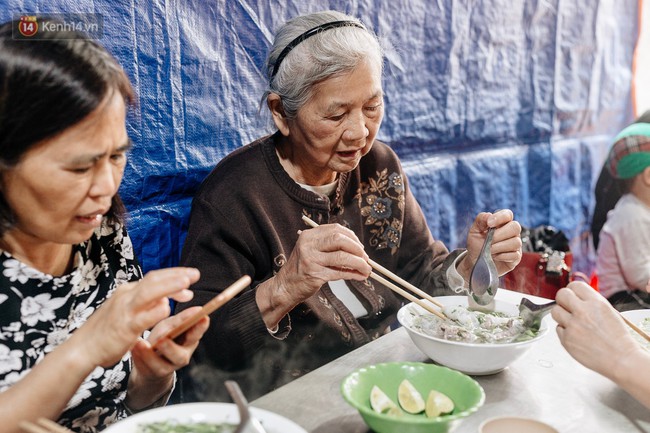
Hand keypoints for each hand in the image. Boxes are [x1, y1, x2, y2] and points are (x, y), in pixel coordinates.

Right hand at [70, 267, 199, 367]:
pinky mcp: (124, 328)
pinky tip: (168, 310)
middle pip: (153, 280)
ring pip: (149, 293)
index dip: (173, 276)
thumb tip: (165, 299)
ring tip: (187, 284)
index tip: (189, 278)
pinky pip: (142, 317)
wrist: (82, 349)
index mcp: (127, 292)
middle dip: (176, 276)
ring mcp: (124, 311)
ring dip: (169, 286)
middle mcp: (126, 297)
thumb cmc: (105, 331)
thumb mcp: (125, 311)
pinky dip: (156, 312)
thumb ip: (144, 304)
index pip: (154, 278)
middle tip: (195, 274)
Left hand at [126, 306, 208, 407]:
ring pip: (161, 365)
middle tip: (161, 339)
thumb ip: (181, 320)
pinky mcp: (155, 373)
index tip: (203, 317)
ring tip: (142, 344)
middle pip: (180, 355)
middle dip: (170, 348)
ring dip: (150, 355)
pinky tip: (135, 347)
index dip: (200, 327)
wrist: (149, 361)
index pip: (197, 334)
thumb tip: (197, 309)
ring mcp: (168, 367)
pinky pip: (147, 367)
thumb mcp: (171, 326)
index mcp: (189, 340)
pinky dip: (140, 357)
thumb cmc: (163, 339)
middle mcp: (182, 356)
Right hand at [263, 223, 371, 310]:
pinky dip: (353, 274)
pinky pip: (340, 273)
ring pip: (342, 257)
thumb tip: (359, 250)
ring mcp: (311, 259)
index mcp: (309, 235)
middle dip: (357, 249)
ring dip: (359, 263)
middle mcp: (309, 245)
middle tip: (365, 258)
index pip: (336, 229)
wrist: (286, 286)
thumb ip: (330, 246)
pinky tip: (360, 276)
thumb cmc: (302, 268)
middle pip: (340, 240)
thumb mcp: (312, 251)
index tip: (360, 247)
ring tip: (367, 269)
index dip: (352, 237)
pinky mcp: (315, 274)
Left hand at [460, 209, 521, 277]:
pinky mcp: (516, 257)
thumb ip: (480, 220)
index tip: (489, 224)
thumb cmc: (476, 245)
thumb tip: (489, 215)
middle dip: (499, 234)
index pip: (508, 214)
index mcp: (502, 223)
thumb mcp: (474, 231)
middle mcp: (511, 232)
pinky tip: (495, 257)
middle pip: (515, 227)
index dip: (500, 217)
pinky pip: (514, 254)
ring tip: (489, 250)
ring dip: (499, 247)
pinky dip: (502, 256)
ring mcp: (515, 244)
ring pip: (516, 242)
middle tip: (488, 241)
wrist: (475, 262)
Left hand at [552, 281, 636, 376]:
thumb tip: (576, 297)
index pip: (575, 285)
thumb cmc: (618, 338)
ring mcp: (573, 325)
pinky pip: (558, 329)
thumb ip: (591, 303)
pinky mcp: (566, 339)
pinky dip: (565, 331)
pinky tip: (576, 336)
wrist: (621, 359)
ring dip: (561, 315)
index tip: (573, 295)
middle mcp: (582, 311)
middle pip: (561, 295)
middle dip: (563, 300)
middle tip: (568, 307)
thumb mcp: (609, 312)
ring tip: (572, 322)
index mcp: (596, 302)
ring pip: (555, 311)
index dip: (573, 290)